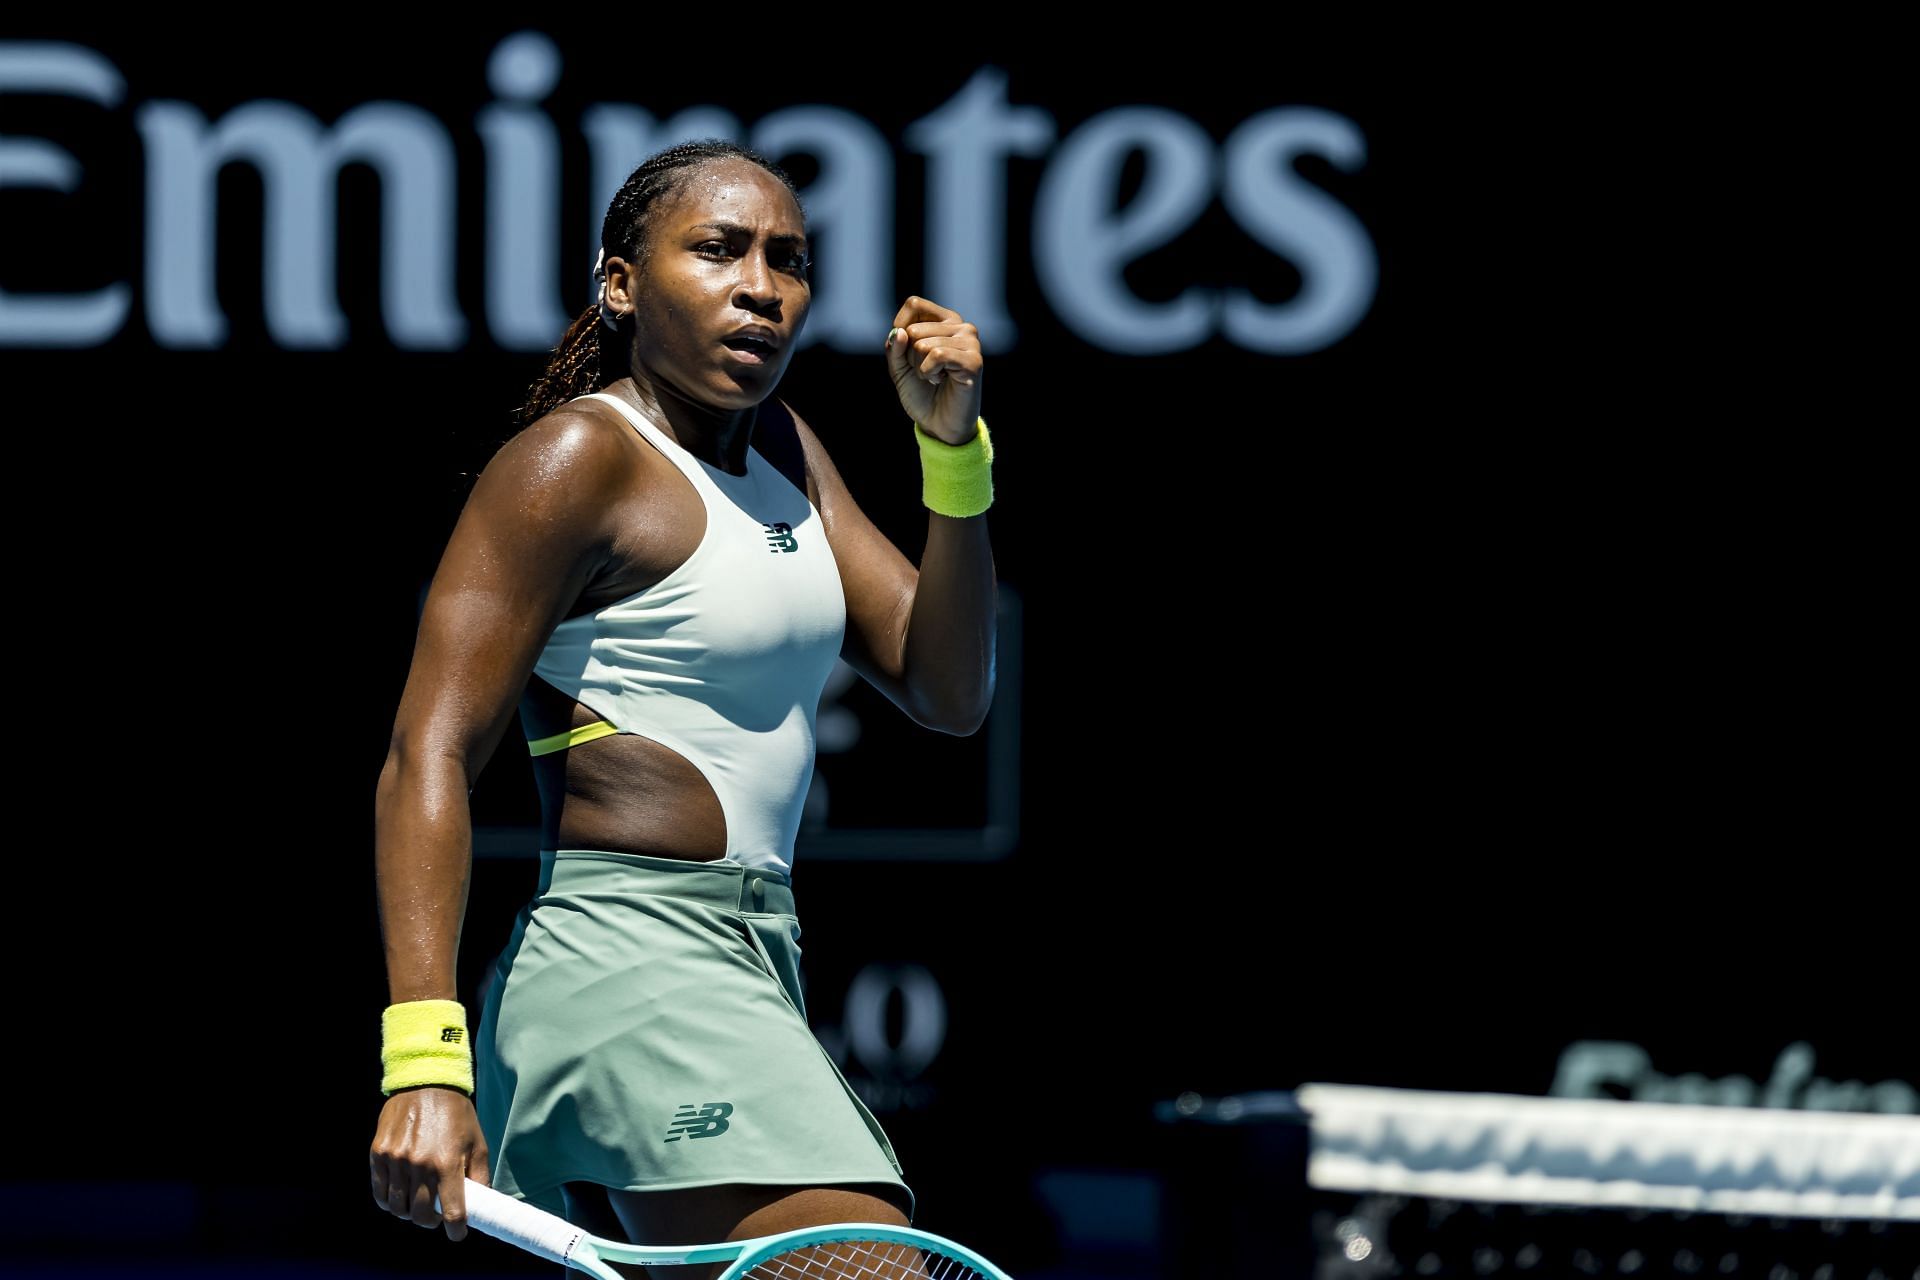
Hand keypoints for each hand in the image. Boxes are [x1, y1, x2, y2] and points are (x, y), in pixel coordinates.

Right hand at [369, 1086, 490, 1239]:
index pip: (452, 1211)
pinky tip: (400, 1196)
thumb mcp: (477, 1142)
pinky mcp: (378, 1154)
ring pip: (398, 1207)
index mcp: (448, 1162)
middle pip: (421, 1215)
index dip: (456, 1230)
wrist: (425, 1082)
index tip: (458, 1234)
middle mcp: (420, 1164)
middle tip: (437, 1216)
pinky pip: (380, 1193)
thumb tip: (480, 1204)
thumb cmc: (456, 1113)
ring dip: (409, 1213)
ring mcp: (396, 1160)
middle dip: (431, 1222)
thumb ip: (479, 1175)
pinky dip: (390, 1201)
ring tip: (419, 1204)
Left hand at [885, 296, 984, 444]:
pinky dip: (928, 373)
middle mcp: (962, 326)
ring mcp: (971, 342)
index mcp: (946, 321)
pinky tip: (941, 380)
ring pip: (923, 344)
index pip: (914, 304)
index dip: (900, 327)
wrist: (939, 424)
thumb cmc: (922, 393)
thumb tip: (899, 332)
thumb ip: (894, 347)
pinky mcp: (974, 361)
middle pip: (914, 329)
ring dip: (919, 368)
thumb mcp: (899, 367)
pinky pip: (936, 355)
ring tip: (935, 377)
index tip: (906, 351)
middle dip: (909, 356)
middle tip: (926, 371)